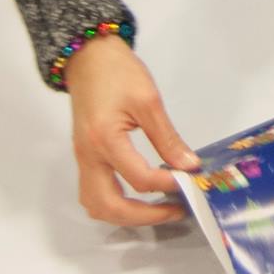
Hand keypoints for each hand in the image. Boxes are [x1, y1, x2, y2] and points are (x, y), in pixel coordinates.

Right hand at [63, 34, 197, 226]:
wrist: (88, 57)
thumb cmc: (117, 72)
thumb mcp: (148, 100)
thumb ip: (168, 138)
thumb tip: (188, 165)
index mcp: (105, 140)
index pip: (139, 179)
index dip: (168, 184)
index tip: (190, 181)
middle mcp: (89, 156)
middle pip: (109, 206)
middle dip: (144, 216)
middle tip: (174, 210)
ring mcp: (83, 158)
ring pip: (96, 205)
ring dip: (125, 216)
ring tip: (156, 209)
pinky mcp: (84, 156)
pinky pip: (93, 192)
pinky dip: (114, 203)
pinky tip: (137, 196)